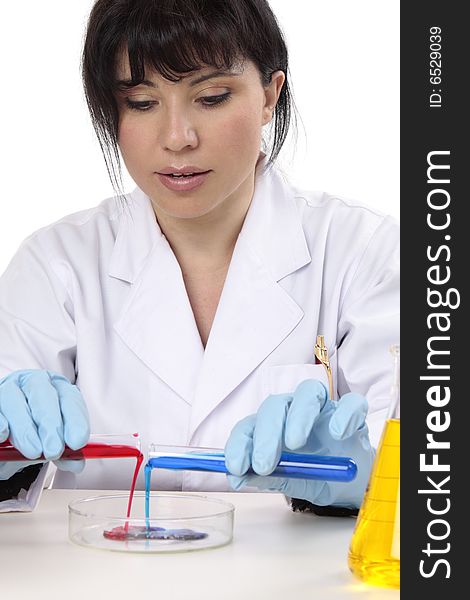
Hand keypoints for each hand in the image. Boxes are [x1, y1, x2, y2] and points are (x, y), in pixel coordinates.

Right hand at [0, 370, 89, 479]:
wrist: (9, 435)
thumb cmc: (36, 430)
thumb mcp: (53, 439)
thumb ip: (65, 450)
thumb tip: (76, 462)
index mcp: (57, 387)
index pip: (69, 398)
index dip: (75, 419)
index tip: (77, 442)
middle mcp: (33, 382)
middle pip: (42, 393)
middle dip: (50, 424)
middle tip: (54, 450)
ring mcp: (9, 389)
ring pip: (14, 399)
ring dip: (25, 428)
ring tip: (34, 452)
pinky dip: (0, 422)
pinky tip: (4, 435)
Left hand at [224, 379, 374, 508]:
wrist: (354, 483)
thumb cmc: (318, 476)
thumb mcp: (292, 482)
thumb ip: (269, 478)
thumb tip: (236, 477)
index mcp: (274, 427)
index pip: (251, 425)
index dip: (240, 443)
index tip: (236, 467)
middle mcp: (295, 411)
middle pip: (276, 406)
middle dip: (266, 434)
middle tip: (264, 464)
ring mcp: (324, 408)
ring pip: (308, 392)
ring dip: (299, 416)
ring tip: (295, 443)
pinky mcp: (353, 411)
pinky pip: (350, 403)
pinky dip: (343, 414)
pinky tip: (337, 433)